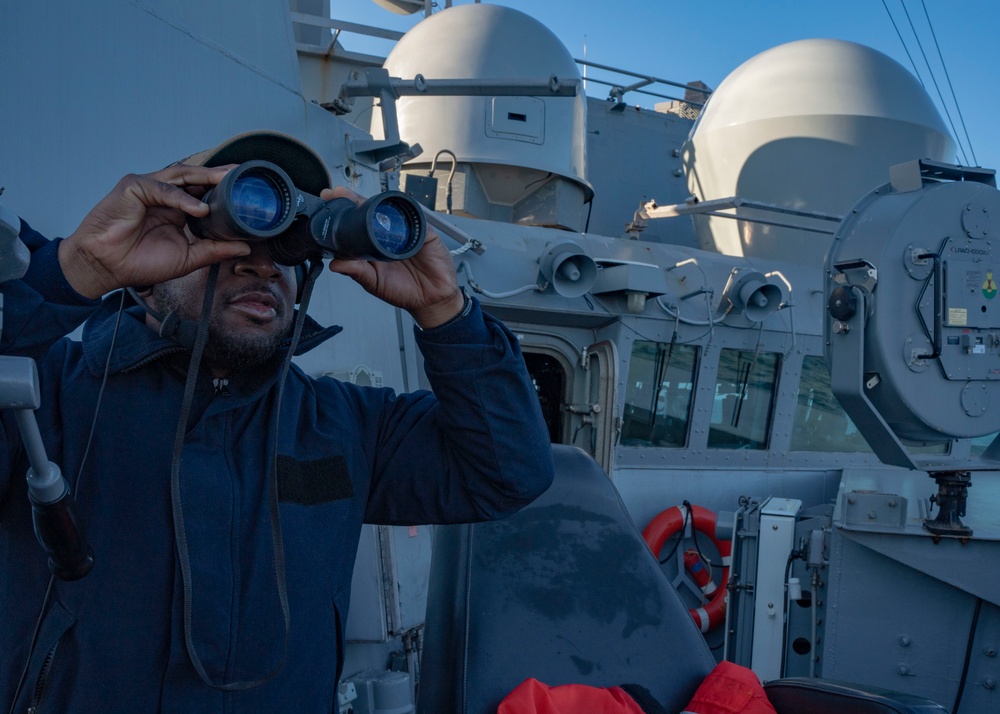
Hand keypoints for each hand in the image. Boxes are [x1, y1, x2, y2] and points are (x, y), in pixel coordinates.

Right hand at [58, 164, 252, 298]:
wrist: (106, 267)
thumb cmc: (140, 262)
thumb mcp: (188, 257)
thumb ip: (215, 250)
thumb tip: (245, 247)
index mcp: (177, 208)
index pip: (204, 192)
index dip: (223, 189)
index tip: (247, 190)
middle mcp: (164, 194)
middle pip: (195, 179)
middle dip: (219, 176)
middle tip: (243, 173)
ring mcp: (148, 187)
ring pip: (181, 176)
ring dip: (205, 178)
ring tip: (227, 181)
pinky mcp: (133, 187)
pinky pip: (163, 189)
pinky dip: (182, 198)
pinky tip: (200, 209)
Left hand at [325, 187, 464, 328]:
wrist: (432, 300)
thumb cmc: (403, 291)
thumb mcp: (374, 283)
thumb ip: (357, 272)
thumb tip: (335, 264)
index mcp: (371, 245)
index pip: (354, 224)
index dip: (342, 213)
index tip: (326, 204)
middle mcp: (387, 235)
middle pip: (369, 210)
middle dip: (352, 199)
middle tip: (336, 193)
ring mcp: (405, 231)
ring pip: (389, 210)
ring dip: (374, 201)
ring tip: (359, 198)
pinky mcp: (423, 232)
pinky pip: (414, 219)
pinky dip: (404, 214)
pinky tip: (392, 212)